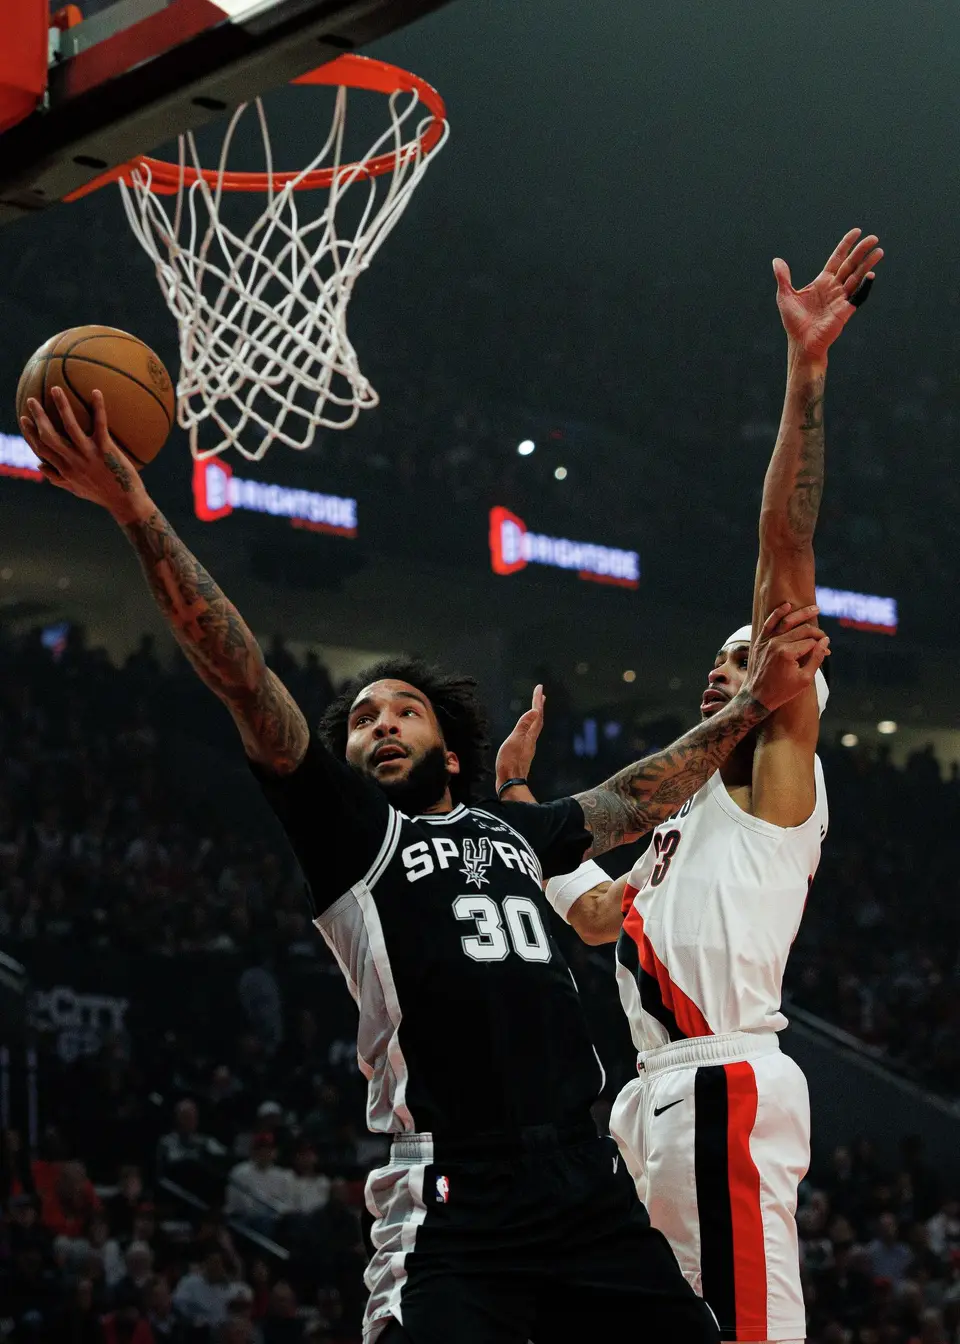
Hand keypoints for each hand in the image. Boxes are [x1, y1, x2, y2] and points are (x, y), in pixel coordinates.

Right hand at [20, 387, 151, 523]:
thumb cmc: (102, 495)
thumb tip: (39, 465)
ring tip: (56, 389)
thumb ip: (57, 477)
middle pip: (49, 436)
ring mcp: (89, 455)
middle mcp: (73, 462)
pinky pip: (100, 424)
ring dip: (61, 406)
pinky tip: (96, 391)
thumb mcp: (75, 489)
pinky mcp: (106, 450)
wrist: (126, 503)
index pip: (41, 449)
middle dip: (38, 417)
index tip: (23, 419)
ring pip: (70, 427)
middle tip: (32, 400)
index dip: (30, 434)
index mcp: (64, 470)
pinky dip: (98, 407)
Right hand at [495, 684, 544, 791]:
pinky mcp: (523, 752)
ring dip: (535, 716)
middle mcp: (531, 740)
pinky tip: (525, 729)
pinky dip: (529, 726)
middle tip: (541, 696)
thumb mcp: (514, 741)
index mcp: (529, 736)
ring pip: (534, 727)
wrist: (510, 782)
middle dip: (539, 707)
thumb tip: (534, 711)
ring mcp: (527, 747)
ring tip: (536, 708)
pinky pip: (528, 733)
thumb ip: (523, 726)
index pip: (536, 715)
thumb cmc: (509, 762)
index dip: (538, 701)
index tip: (540, 688)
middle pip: (538, 720)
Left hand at [745, 602, 829, 711]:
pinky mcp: (760, 641)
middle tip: (824, 636)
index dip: (821, 645)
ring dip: (802, 614)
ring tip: (815, 609)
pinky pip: (769, 623)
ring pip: (787, 622)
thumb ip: (817, 658)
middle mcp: (776, 643)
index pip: (811, 642)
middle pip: (802, 630)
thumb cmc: (782, 691)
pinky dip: (778, 613)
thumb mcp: (805, 679)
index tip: (827, 649)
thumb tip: (826, 641)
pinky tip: (788, 605)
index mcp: (787, 653)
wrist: (757, 696)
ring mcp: (766, 641)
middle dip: (816, 632)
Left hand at [773, 228, 883, 362]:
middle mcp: (834, 287)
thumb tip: (776, 261)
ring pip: (857, 277)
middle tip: (873, 238)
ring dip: (868, 264)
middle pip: (850, 264)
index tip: (856, 232)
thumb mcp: (785, 296)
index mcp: (822, 281)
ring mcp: (841, 298)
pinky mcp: (845, 310)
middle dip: (861, 251)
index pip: (837, 259)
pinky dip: (864, 285)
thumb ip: (783, 278)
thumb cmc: (794, 322)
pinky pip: (857, 295)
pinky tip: (871, 274)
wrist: (801, 343)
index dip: (846, 245)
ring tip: (879, 251)